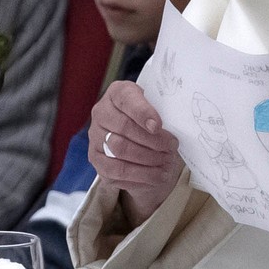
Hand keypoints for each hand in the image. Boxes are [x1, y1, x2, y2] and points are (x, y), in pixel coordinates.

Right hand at [89, 81, 182, 222]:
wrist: (139, 138)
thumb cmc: (152, 120)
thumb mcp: (159, 108)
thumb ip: (163, 110)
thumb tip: (172, 126)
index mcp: (117, 94)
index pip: (126, 98)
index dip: (142, 112)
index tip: (158, 126)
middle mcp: (101, 114)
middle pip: (124, 127)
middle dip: (152, 140)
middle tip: (171, 146)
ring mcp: (95, 138)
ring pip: (119, 150)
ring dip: (148, 158)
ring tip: (166, 161)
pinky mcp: (97, 160)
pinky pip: (117, 171)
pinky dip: (141, 175)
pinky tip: (157, 175)